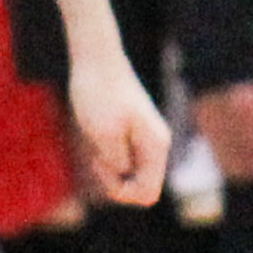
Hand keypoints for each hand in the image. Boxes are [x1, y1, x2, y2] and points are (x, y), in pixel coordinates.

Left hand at [64, 51, 169, 205]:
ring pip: (132, 175)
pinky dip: (107, 158)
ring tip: (95, 146)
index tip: (102, 165)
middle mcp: (157, 144)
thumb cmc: (98, 92)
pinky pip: (124, 161)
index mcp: (156, 145)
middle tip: (96, 157)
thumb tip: (125, 173)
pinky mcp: (132, 133)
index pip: (148, 193)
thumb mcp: (104, 133)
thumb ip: (118, 162)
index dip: (121, 192)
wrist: (96, 58)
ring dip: (110, 170)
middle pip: (142, 188)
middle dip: (115, 182)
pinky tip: (96, 139)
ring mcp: (145, 138)